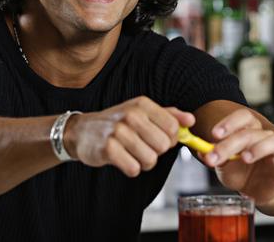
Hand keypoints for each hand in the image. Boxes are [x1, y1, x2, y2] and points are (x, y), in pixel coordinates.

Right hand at [65, 96, 194, 176]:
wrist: (82, 131)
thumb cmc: (118, 123)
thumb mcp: (142, 112)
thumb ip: (169, 115)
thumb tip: (191, 120)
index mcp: (143, 104)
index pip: (174, 127)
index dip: (170, 139)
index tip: (157, 138)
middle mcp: (131, 114)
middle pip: (164, 146)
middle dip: (156, 152)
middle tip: (141, 147)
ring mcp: (118, 131)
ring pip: (150, 159)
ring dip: (143, 162)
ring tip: (131, 153)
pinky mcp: (108, 149)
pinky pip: (134, 168)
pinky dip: (130, 168)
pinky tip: (121, 159)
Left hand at [200, 109, 273, 205]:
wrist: (255, 192)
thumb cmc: (240, 173)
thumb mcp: (224, 165)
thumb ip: (215, 156)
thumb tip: (201, 152)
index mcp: (249, 131)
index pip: (243, 117)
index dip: (229, 123)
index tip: (214, 134)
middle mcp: (264, 137)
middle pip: (251, 132)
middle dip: (231, 143)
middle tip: (216, 156)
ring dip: (259, 147)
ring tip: (245, 157)